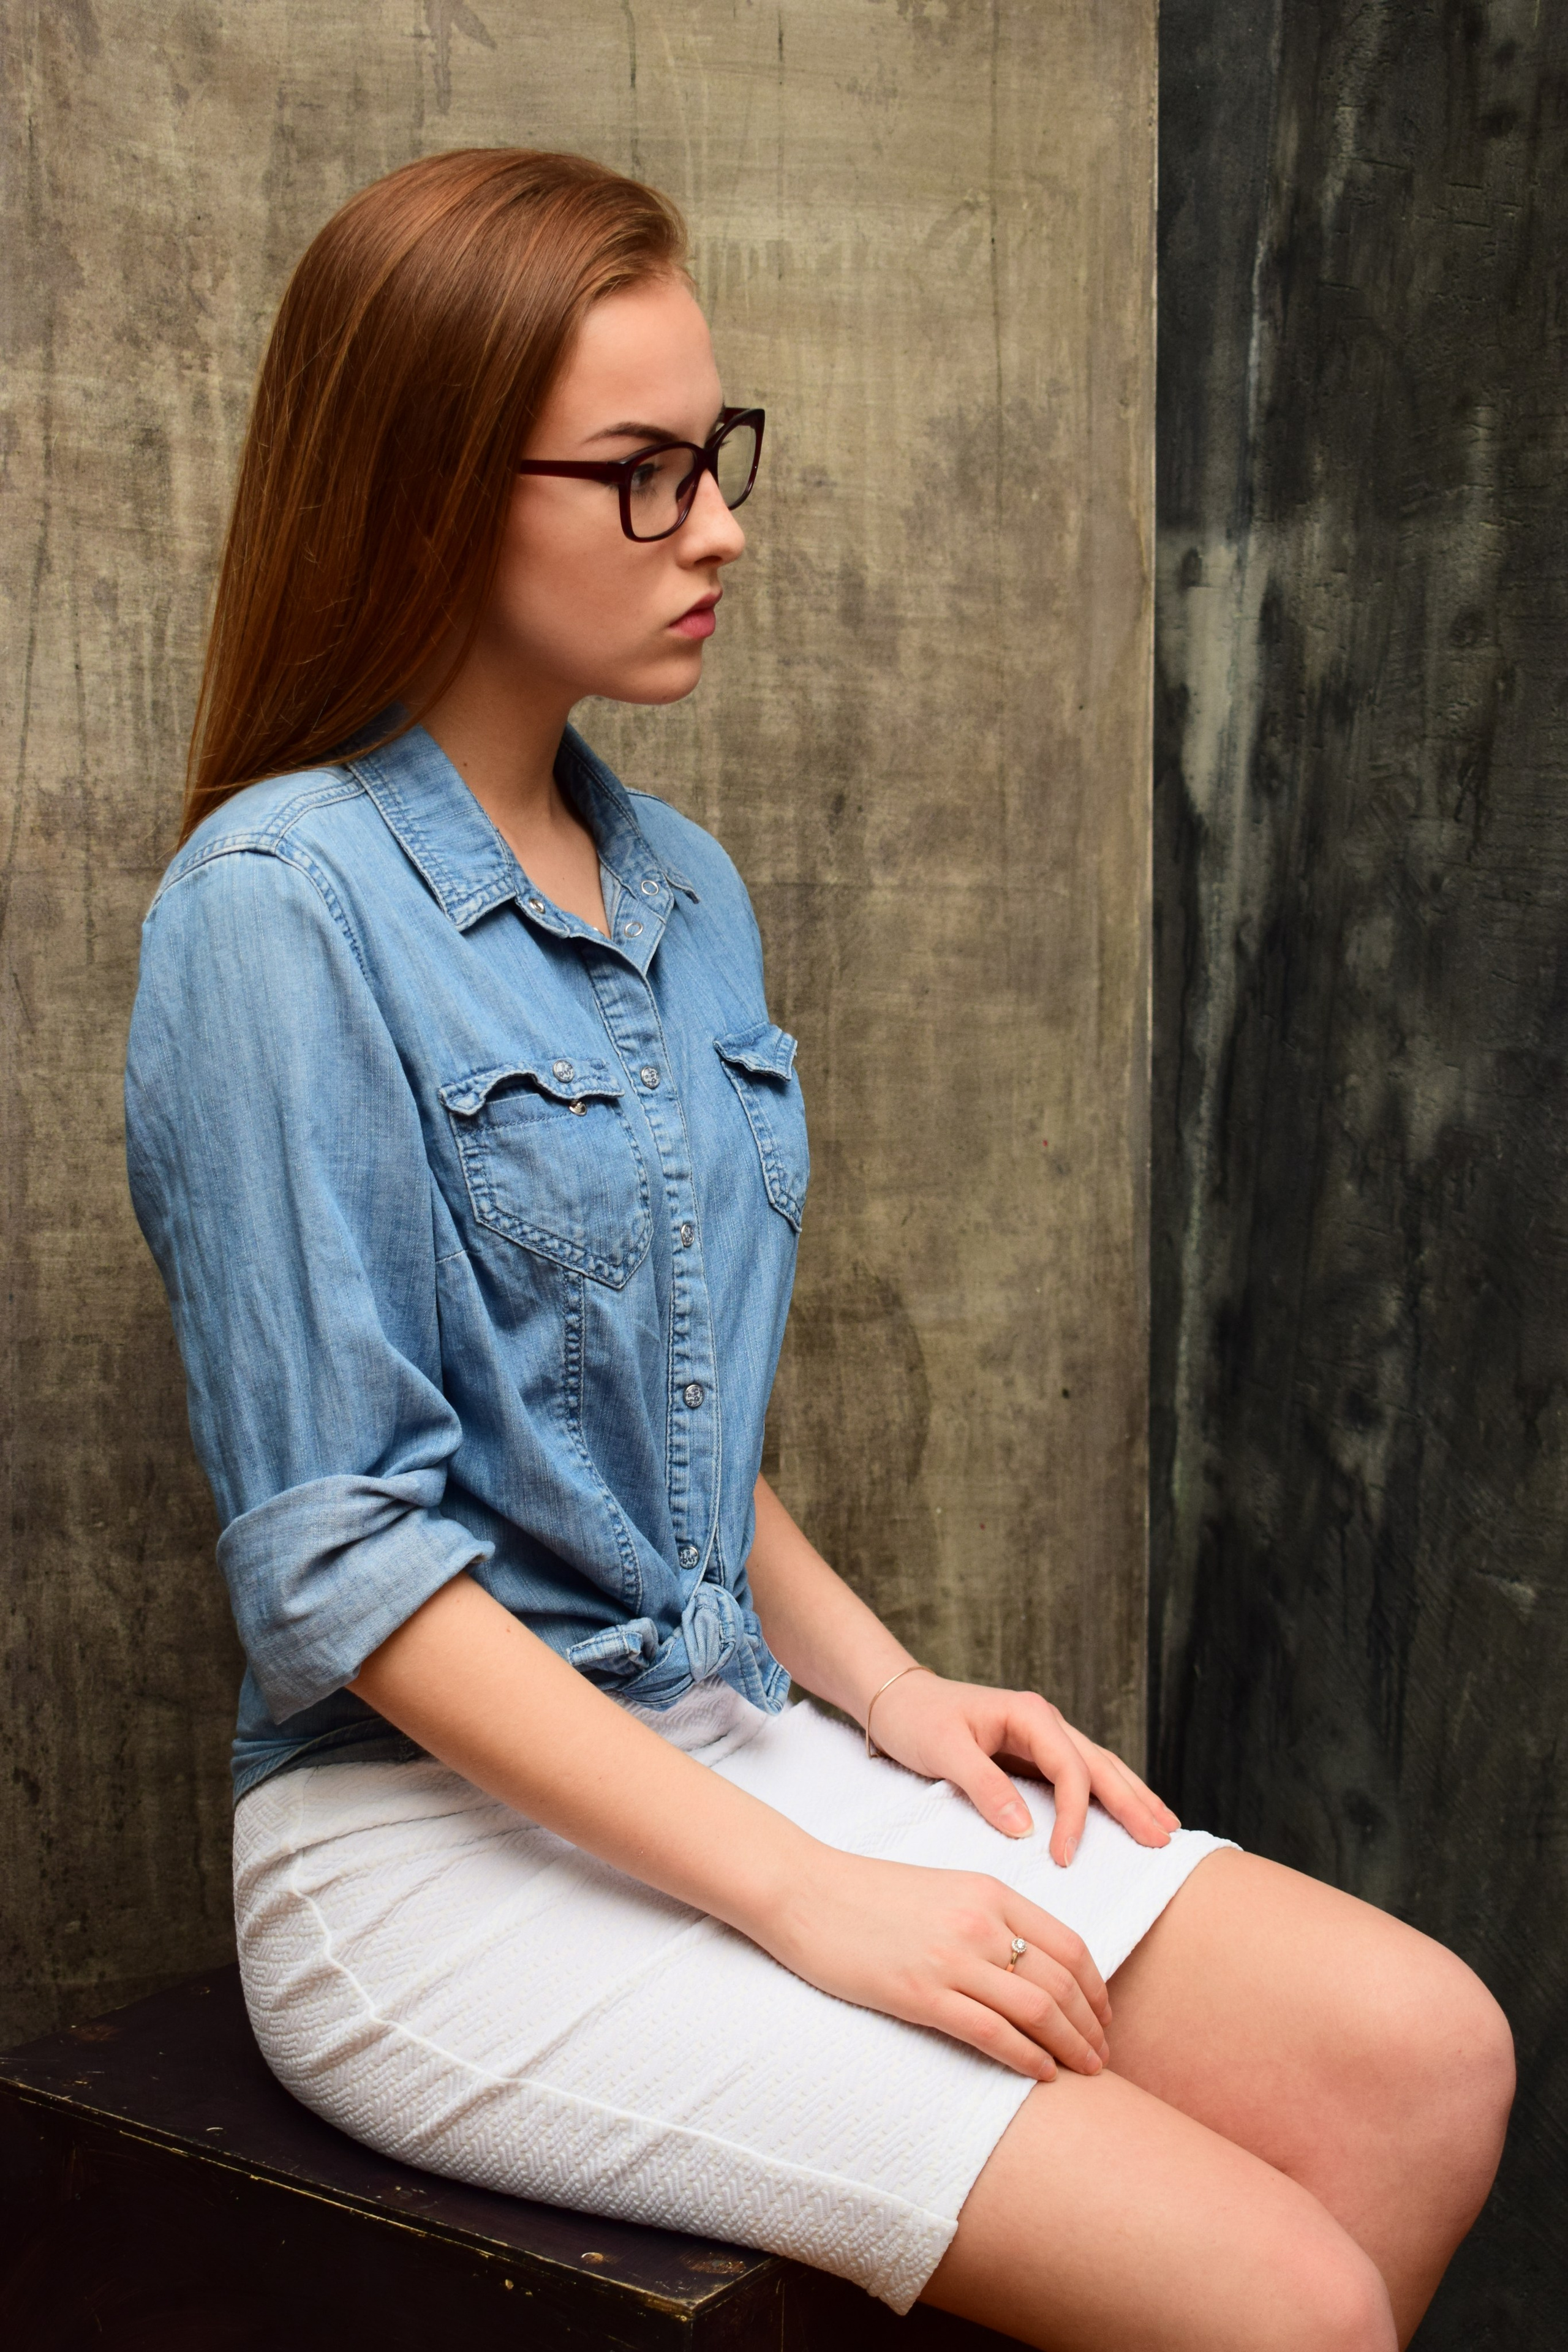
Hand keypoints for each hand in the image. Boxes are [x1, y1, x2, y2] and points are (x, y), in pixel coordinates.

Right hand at [767, 1847, 1111, 2080]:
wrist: (805, 1891)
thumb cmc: (869, 1895)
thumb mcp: (944, 1891)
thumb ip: (989, 1919)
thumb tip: (1032, 1965)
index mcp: (989, 1892)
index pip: (1069, 1944)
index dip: (1096, 1988)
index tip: (1104, 2016)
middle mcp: (979, 1922)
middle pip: (1061, 1981)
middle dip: (1091, 2025)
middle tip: (1101, 2055)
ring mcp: (951, 1958)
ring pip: (1036, 2009)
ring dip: (1070, 2047)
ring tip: (1084, 2070)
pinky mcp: (920, 1992)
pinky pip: (992, 2032)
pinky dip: (1027, 2058)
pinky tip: (1042, 2075)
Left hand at [867, 1671, 1180, 1863]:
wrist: (895, 1700)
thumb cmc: (916, 1719)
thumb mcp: (943, 1751)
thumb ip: (984, 1787)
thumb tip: (1025, 1829)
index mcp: (1028, 1714)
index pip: (1069, 1770)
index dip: (1074, 1817)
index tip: (1065, 1858)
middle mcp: (1044, 1721)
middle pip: (1100, 1765)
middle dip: (1133, 1802)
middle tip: (1164, 1841)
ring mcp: (1042, 1736)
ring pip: (1098, 1768)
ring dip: (1131, 1797)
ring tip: (1165, 1828)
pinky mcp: (1033, 1753)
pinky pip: (1079, 1776)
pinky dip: (1107, 1795)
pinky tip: (1127, 1813)